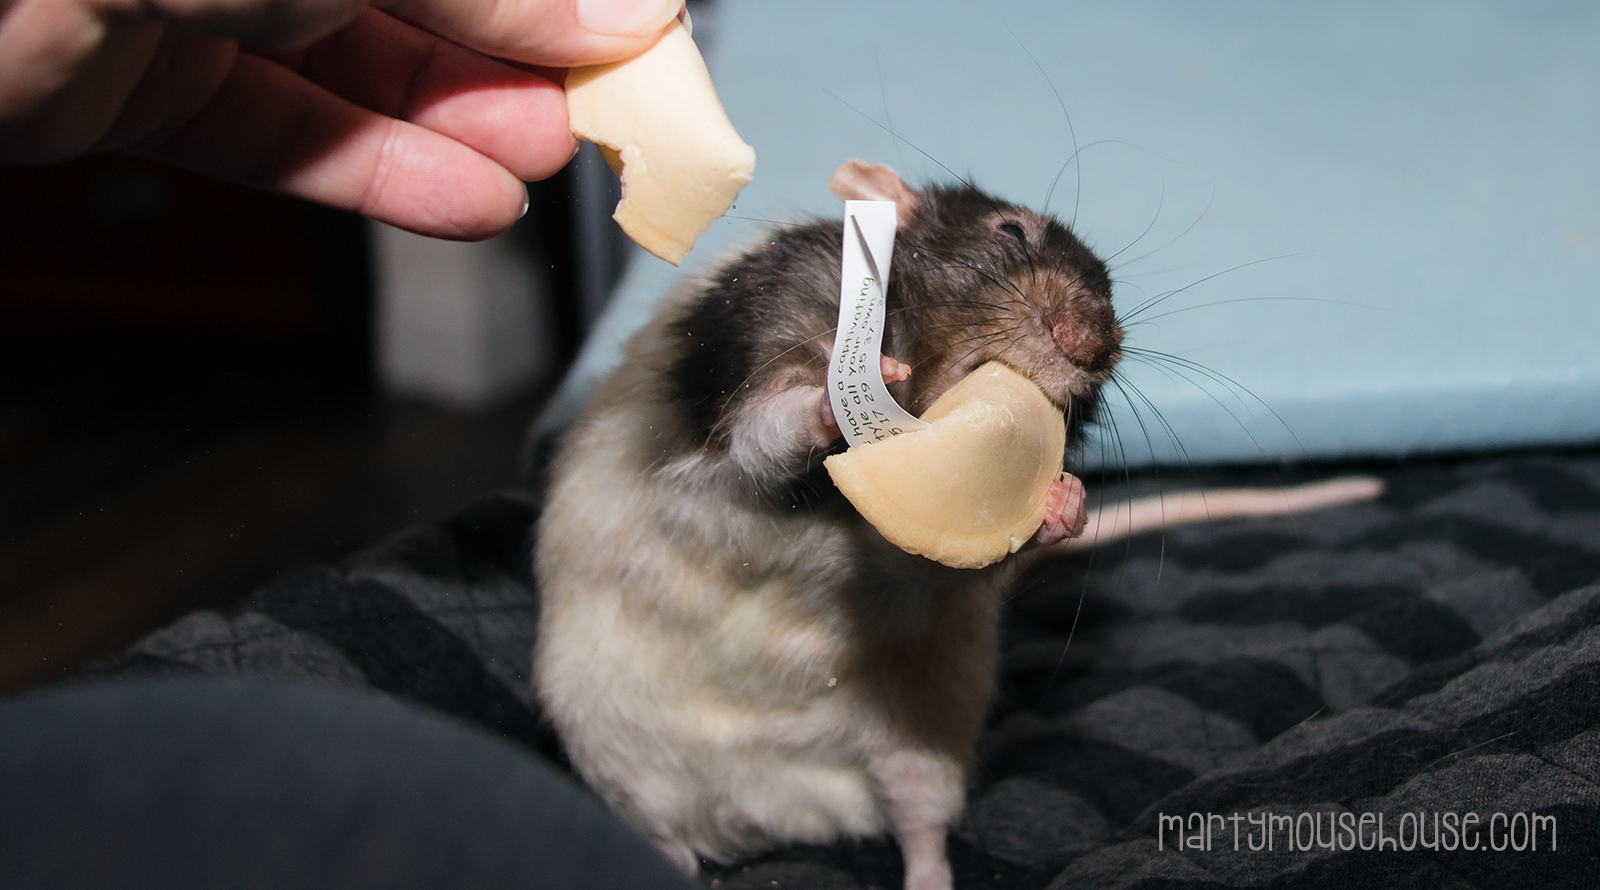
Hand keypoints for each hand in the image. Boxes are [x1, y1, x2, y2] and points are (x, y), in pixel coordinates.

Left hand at [0, 0, 682, 238]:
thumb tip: (614, 13)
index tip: (630, 35)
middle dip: (516, 57)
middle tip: (601, 112)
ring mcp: (193, 0)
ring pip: (357, 71)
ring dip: (461, 126)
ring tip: (544, 165)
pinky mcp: (146, 88)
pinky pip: (285, 137)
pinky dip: (378, 176)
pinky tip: (467, 204)